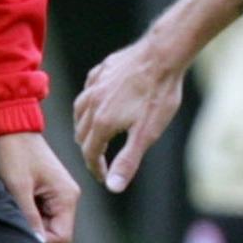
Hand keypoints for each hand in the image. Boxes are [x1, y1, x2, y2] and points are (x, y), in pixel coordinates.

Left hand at [0, 130, 79, 242]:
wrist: (11, 127)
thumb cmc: (14, 153)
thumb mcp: (18, 187)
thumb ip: (29, 217)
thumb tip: (37, 242)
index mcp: (67, 197)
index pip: (62, 237)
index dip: (42, 239)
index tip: (20, 225)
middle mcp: (68, 198)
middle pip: (54, 231)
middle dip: (33, 226)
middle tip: (14, 208)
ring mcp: (59, 194)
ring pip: (45, 222)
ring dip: (28, 217)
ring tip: (14, 197)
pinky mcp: (49, 191)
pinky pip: (40, 211)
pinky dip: (27, 208)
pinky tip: (16, 194)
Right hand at [72, 37, 184, 192]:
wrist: (163, 55)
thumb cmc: (159, 95)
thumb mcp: (146, 134)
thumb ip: (127, 161)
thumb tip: (112, 187)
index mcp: (101, 122)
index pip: (89, 153)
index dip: (95, 168)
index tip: (103, 177)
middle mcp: (92, 103)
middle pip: (82, 134)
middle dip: (89, 149)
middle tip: (101, 159)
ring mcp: (95, 84)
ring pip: (80, 111)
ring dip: (85, 126)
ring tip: (96, 135)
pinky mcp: (101, 70)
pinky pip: (88, 90)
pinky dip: (90, 102)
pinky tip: (99, 102)